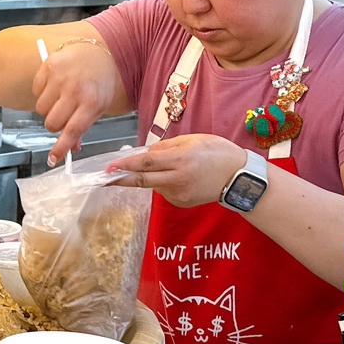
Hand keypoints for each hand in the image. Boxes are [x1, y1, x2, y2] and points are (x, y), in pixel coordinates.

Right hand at [33, 42, 116, 162]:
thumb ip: (83, 126)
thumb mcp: (99, 106)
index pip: (72, 131)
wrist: (102, 51)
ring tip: (60, 97)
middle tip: (62, 116)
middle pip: (52, 123)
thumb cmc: (100, 82)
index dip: (60, 148)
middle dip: (54, 125)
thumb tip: (71, 147)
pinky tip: (55, 85)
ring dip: (47, 108)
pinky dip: (42, 92)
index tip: (52, 159)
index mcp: (92, 102)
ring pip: (41, 109)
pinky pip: (36, 91)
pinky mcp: (49, 66)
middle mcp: (75, 90)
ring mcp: (60, 77)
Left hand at [107, 134, 245, 206]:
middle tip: (104, 178)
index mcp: (180, 160)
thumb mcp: (193, 140)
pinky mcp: (181, 202)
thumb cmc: (218, 152)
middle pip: (142, 181)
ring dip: (149, 176)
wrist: (239, 178)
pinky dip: (163, 182)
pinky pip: (164, 190)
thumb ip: (166, 147)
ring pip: (153, 184)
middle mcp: (178, 179)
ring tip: (167, 165)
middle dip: (120, 179)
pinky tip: (178, 175)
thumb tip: (146, 154)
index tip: (109, 167)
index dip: (125, 165)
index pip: (145, 163)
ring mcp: (179, 194)